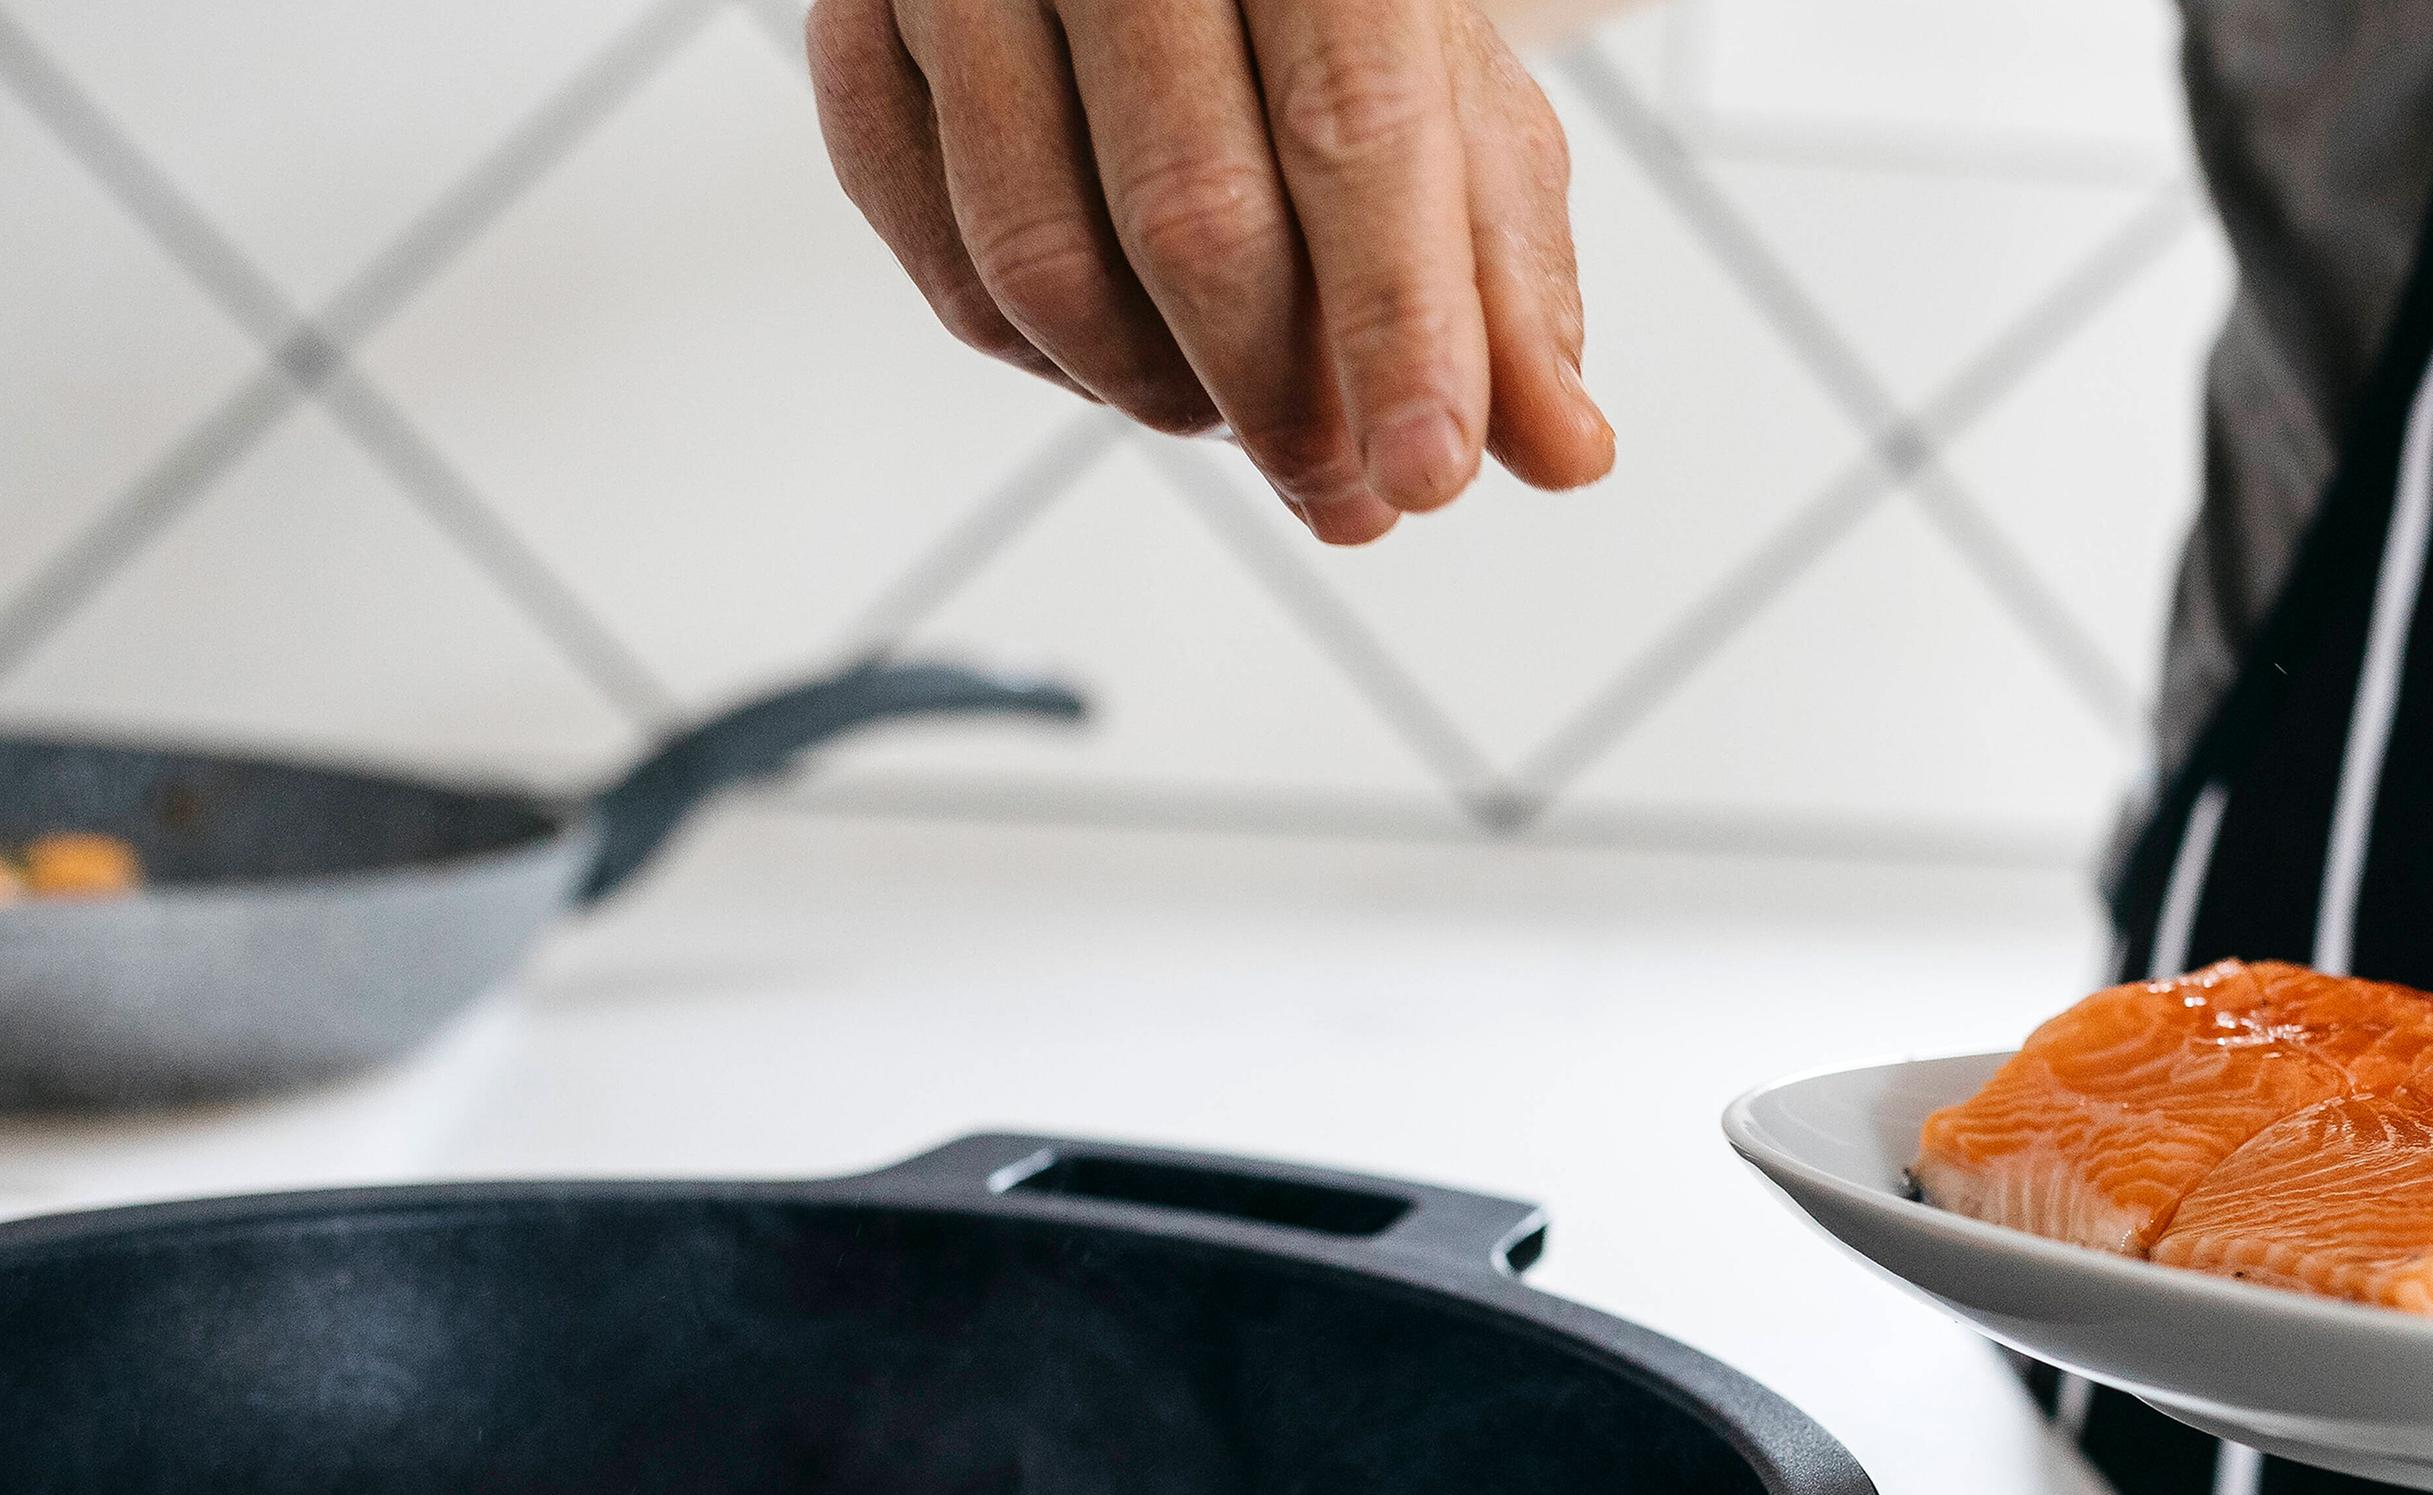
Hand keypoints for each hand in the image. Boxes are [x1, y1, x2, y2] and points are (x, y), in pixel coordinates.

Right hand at [805, 0, 1615, 541]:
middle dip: (1282, 401)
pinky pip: (946, 271)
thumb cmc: (1320, 11)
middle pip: (1193, 215)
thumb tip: (1567, 455)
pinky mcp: (851, 43)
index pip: (1355, 133)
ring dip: (1161, 396)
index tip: (1428, 480)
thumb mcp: (1444, 107)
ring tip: (1240, 410)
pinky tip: (1130, 350)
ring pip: (1044, 264)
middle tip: (1347, 494)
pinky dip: (1050, 361)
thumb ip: (1504, 279)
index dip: (1397, 328)